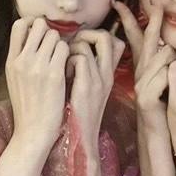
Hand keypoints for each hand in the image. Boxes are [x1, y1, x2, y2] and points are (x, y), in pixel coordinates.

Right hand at [5, 17, 67, 162]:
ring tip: (60, 59)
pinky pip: (65, 49)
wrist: (33, 132)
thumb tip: (31, 38)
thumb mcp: (14, 79)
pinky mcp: (55, 74)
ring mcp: (38, 66)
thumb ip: (20, 59)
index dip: (32, 23)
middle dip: (49, 32)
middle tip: (53, 47)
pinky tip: (67, 67)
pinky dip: (68, 54)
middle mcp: (22, 60)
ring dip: (60, 43)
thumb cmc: (27, 107)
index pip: (19, 24)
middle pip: (39, 25)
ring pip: (55, 35)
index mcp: (11, 61)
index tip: (40, 33)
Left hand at [66, 28, 124, 162]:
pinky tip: (60, 72)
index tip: (81, 43)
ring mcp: (98, 79)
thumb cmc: (77, 115)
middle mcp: (106, 74)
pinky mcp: (86, 86)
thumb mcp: (89, 91)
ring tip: (61, 61)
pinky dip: (66, 59)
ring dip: (69, 47)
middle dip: (84, 34)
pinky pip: (78, 58)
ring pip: (86, 45)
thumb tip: (74, 52)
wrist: (80, 141)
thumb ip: (87, 72)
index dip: (97, 35)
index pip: (115, 42)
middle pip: (105, 37)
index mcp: (108, 74)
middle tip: (69, 45)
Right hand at [114, 0, 173, 131]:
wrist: (157, 134)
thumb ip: (164, 64)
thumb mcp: (163, 82)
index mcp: (144, 66)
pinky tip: (174, 86)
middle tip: (158, 3)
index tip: (117, 3)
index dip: (127, 19)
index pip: (134, 37)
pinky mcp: (146, 95)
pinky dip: (175, 77)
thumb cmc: (164, 107)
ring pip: (165, 54)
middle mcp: (140, 71)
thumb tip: (169, 44)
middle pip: (148, 39)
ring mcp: (141, 82)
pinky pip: (167, 73)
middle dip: (154, 20)